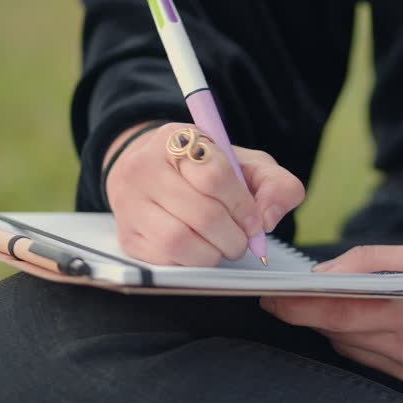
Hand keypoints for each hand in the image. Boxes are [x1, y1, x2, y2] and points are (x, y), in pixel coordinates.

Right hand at [103, 122, 304, 265]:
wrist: (156, 173)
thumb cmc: (209, 169)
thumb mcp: (248, 164)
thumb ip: (275, 184)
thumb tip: (267, 220)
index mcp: (177, 140)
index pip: (215, 177)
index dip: (243, 205)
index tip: (254, 219)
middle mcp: (144, 168)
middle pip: (202, 214)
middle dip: (234, 236)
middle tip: (242, 240)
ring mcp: (130, 203)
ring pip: (179, 241)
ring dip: (213, 254)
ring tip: (223, 247)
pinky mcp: (126, 235)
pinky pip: (164, 260)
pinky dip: (191, 262)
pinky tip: (200, 250)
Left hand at [261, 243, 402, 388]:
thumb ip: (374, 261)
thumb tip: (327, 271)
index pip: (338, 312)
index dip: (297, 306)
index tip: (269, 296)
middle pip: (341, 334)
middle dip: (312, 314)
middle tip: (286, 295)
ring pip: (355, 351)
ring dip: (337, 328)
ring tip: (324, 304)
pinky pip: (378, 363)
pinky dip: (363, 341)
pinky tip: (364, 322)